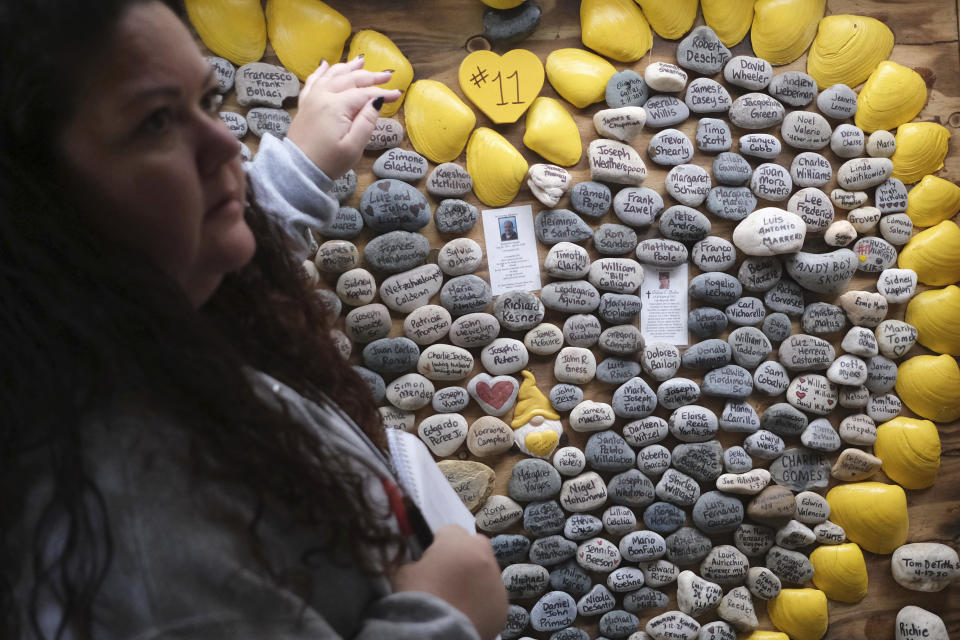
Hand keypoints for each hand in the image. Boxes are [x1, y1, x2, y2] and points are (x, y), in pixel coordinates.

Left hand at [287, 56, 401, 179]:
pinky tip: (325, 64)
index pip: (365, 94)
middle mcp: (323, 96)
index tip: (397, 94)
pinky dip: (321, 71)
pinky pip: (313, 81)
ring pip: (332, 75)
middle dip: (370, 76)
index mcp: (336, 106)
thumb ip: (367, 122)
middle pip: (350, 79)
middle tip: (387, 75)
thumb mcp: (353, 147)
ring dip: (348, 67)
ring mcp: (312, 98)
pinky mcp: (305, 104)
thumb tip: (377, 100)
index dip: (383, 93)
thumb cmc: (329, 162)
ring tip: (361, 60)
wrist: (298, 170)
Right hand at [392, 525, 507, 639]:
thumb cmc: (419, 599)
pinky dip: (482, 602)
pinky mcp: (503, 606)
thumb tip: (422, 566)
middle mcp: (483, 557)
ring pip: (487, 572)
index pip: (450, 530)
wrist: (438, 634)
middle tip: (449, 574)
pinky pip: (492, 597)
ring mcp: (496, 582)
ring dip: (475, 579)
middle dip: (464, 554)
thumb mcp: (405, 573)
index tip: (432, 558)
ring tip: (458, 599)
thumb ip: (417, 562)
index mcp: (457, 544)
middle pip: (476, 545)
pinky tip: (467, 614)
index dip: (440, 543)